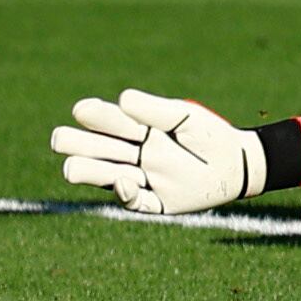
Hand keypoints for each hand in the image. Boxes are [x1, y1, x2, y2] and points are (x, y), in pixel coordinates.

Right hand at [51, 90, 265, 214]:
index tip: (82, 109)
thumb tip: (122, 98)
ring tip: (71, 167)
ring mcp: (142, 179)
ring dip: (88, 171)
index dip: (94, 116)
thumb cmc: (210, 135)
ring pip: (105, 177)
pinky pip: (133, 202)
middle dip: (77, 144)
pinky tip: (123, 181)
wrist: (238, 164)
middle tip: (62, 139)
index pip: (108, 122)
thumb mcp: (186, 117)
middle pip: (96, 150)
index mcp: (138, 130)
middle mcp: (133, 156)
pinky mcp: (155, 203)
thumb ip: (156, 110)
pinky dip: (126, 193)